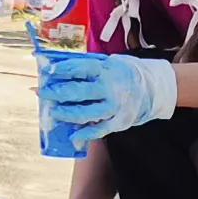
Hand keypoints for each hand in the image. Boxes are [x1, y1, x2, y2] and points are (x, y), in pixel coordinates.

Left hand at [43, 52, 180, 142]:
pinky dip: (86, 134)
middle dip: (57, 93)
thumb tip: (61, 69)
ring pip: (86, 113)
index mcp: (107, 69)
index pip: (80, 67)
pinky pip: (100, 129)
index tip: (49, 71)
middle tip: (42, 92)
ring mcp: (115, 106)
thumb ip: (90, 66)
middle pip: (79, 91)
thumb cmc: (126, 73)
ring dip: (67, 114)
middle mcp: (110, 87)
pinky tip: (73, 135)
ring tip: (54, 113)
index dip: (63, 69)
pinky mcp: (119, 121)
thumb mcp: (111, 63)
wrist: (155, 88)